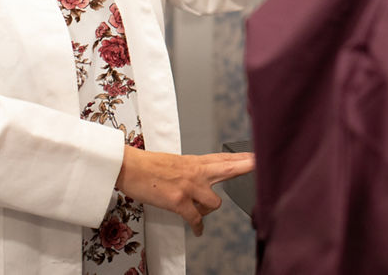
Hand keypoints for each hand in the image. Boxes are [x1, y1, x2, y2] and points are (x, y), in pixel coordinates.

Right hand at [115, 147, 253, 235]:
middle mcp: (195, 173)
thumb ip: (190, 170)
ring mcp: (189, 186)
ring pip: (214, 203)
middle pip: (227, 169)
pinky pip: (196, 219)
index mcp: (194, 162)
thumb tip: (198, 180)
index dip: (240, 158)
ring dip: (208, 210)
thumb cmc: (147, 165)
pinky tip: (198, 231)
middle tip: (258, 164)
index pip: (222, 158)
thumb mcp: (174, 162)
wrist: (129, 167)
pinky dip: (197, 227)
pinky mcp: (179, 201)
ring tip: (199, 211)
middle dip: (245, 167)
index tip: (255, 156)